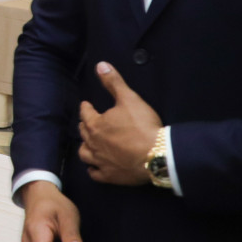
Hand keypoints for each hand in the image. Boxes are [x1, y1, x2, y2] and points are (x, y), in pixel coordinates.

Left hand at [77, 61, 159, 184]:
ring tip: (88, 144)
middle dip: (85, 126)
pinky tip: (94, 168)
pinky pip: (95, 174)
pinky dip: (93, 170)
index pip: (86, 113)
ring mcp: (100, 161)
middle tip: (88, 122)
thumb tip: (100, 65)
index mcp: (95, 124)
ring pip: (85, 154)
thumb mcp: (129, 99)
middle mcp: (93, 143)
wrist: (157, 156)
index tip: (86, 105)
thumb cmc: (142, 126)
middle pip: (84, 133)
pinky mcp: (110, 176)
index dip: (86, 108)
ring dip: (85, 148)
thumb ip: (114, 82)